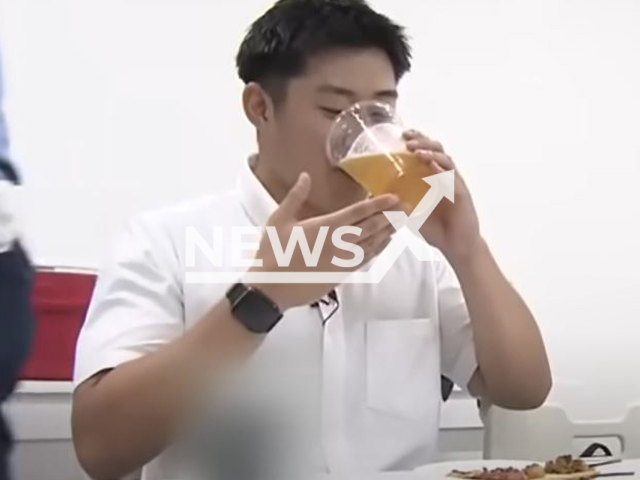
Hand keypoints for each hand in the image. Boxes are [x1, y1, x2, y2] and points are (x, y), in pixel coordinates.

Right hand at [246, 173, 401, 310]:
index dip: (378, 204)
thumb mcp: (278, 220)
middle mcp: (338, 244)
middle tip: (406, 207)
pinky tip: (385, 243)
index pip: (358, 213)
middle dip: (390, 216)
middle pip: (371, 227)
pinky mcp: (341, 275)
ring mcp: (342, 261)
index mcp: (324, 227)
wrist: (270, 289)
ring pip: (372, 244)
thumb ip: (295, 196)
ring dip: (388, 232)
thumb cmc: (271, 253)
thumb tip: (305, 175)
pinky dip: (378, 250)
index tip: (394, 197)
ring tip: (401, 223)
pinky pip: (365, 260)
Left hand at [404, 130, 481, 261]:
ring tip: (416, 151)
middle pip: (437, 149)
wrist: (456, 246)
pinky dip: (442, 170)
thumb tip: (371, 195)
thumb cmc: (435, 230)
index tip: (402, 134)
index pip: (426, 152)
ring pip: (445, 159)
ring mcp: (454, 183)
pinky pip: (452, 178)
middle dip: (422, 140)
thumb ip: (394, 203)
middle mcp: (445, 176)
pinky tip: (432, 166)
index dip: (417, 140)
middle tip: (407, 138)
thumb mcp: (410, 214)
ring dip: (431, 153)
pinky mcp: (461, 194)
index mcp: (434, 177)